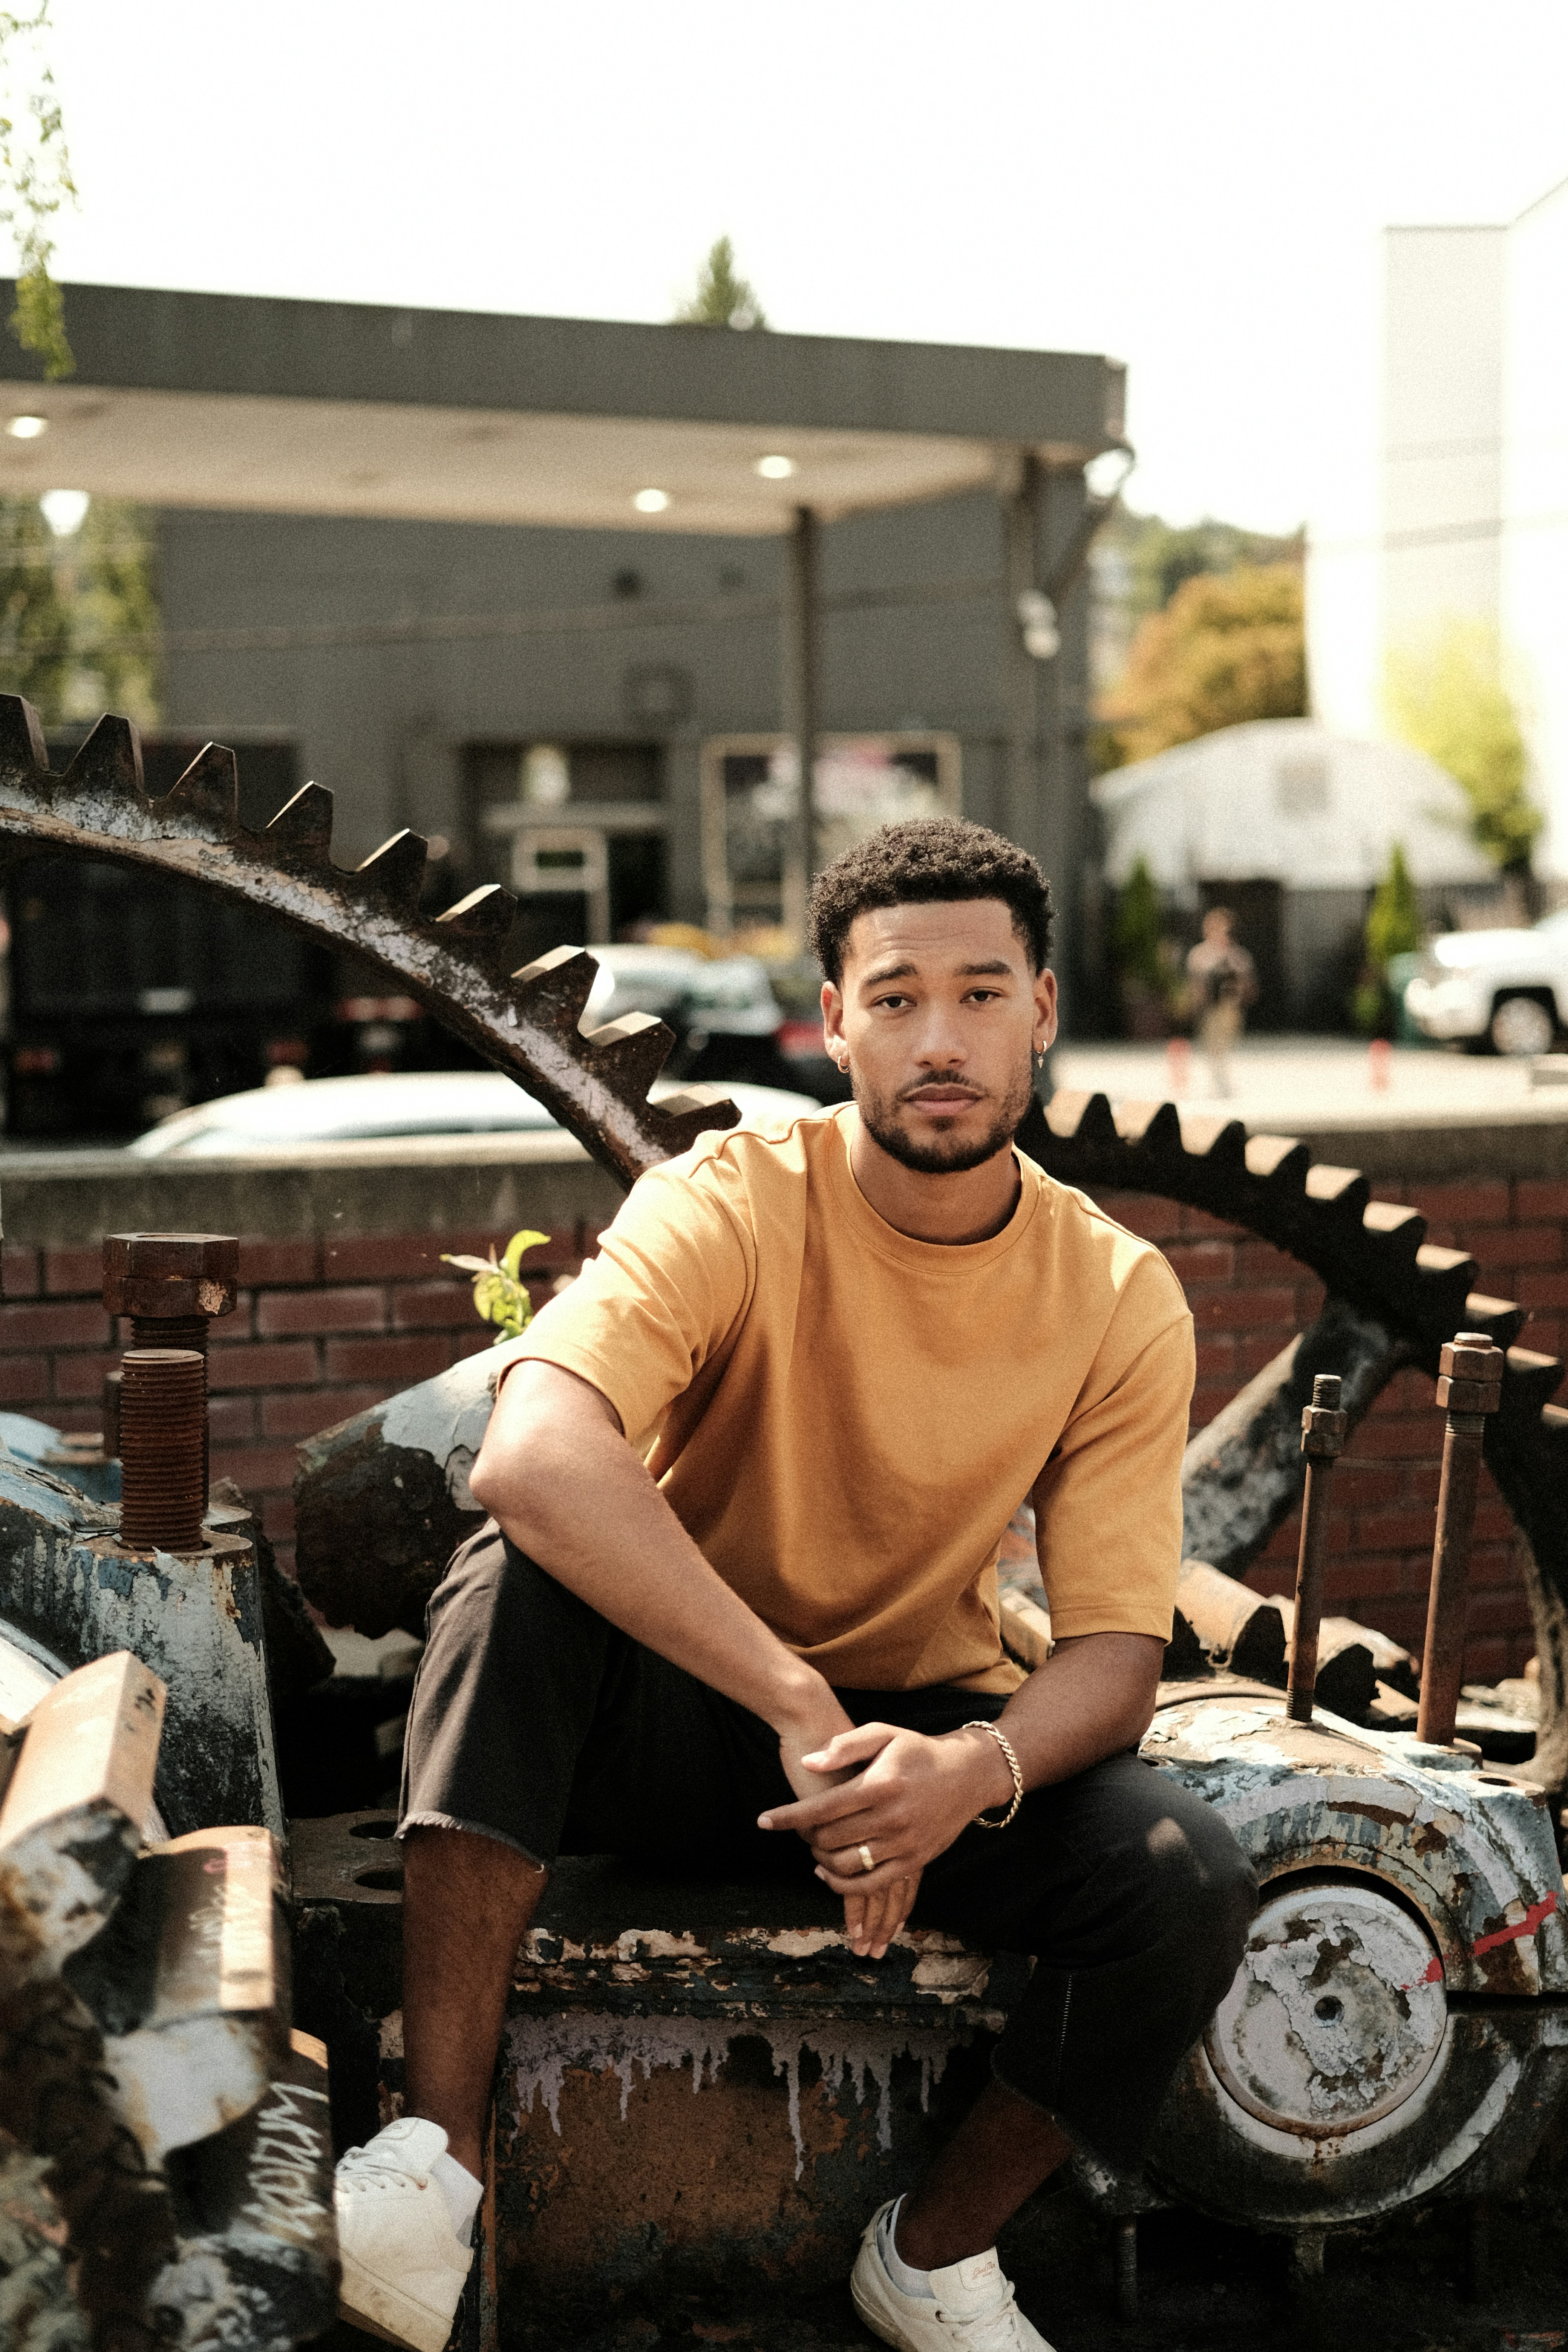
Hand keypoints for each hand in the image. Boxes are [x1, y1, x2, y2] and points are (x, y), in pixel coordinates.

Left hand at [759, 1722, 1014, 1958]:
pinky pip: (873, 1884)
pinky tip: (829, 1873)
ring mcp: (905, 1843)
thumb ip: (844, 1747)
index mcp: (880, 1784)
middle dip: (805, 1836)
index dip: (788, 1816)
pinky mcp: (916, 1862)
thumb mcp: (883, 1734)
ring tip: (814, 1848)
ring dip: (821, 1860)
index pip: (822, 1808)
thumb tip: (808, 1762)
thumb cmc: (918, 1751)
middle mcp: (892, 1816)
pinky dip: (844, 1884)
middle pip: (830, 1839)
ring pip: (847, 1865)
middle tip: (799, 1828)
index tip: (763, 1820)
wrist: (968, 1775)